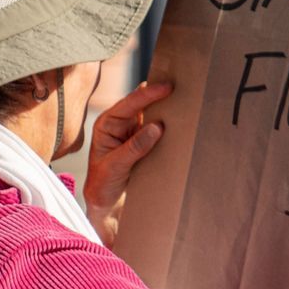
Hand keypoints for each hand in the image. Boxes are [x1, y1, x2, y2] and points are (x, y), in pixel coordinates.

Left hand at [83, 81, 170, 246]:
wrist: (107, 202)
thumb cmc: (103, 184)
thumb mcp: (114, 166)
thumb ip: (134, 147)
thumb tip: (156, 127)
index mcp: (108, 123)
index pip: (129, 103)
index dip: (149, 93)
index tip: (167, 87)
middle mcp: (121, 122)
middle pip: (143, 101)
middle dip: (160, 93)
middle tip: (181, 86)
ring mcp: (135, 130)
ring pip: (154, 112)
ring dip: (168, 107)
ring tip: (185, 98)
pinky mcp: (147, 140)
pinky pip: (161, 126)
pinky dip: (171, 122)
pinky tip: (183, 118)